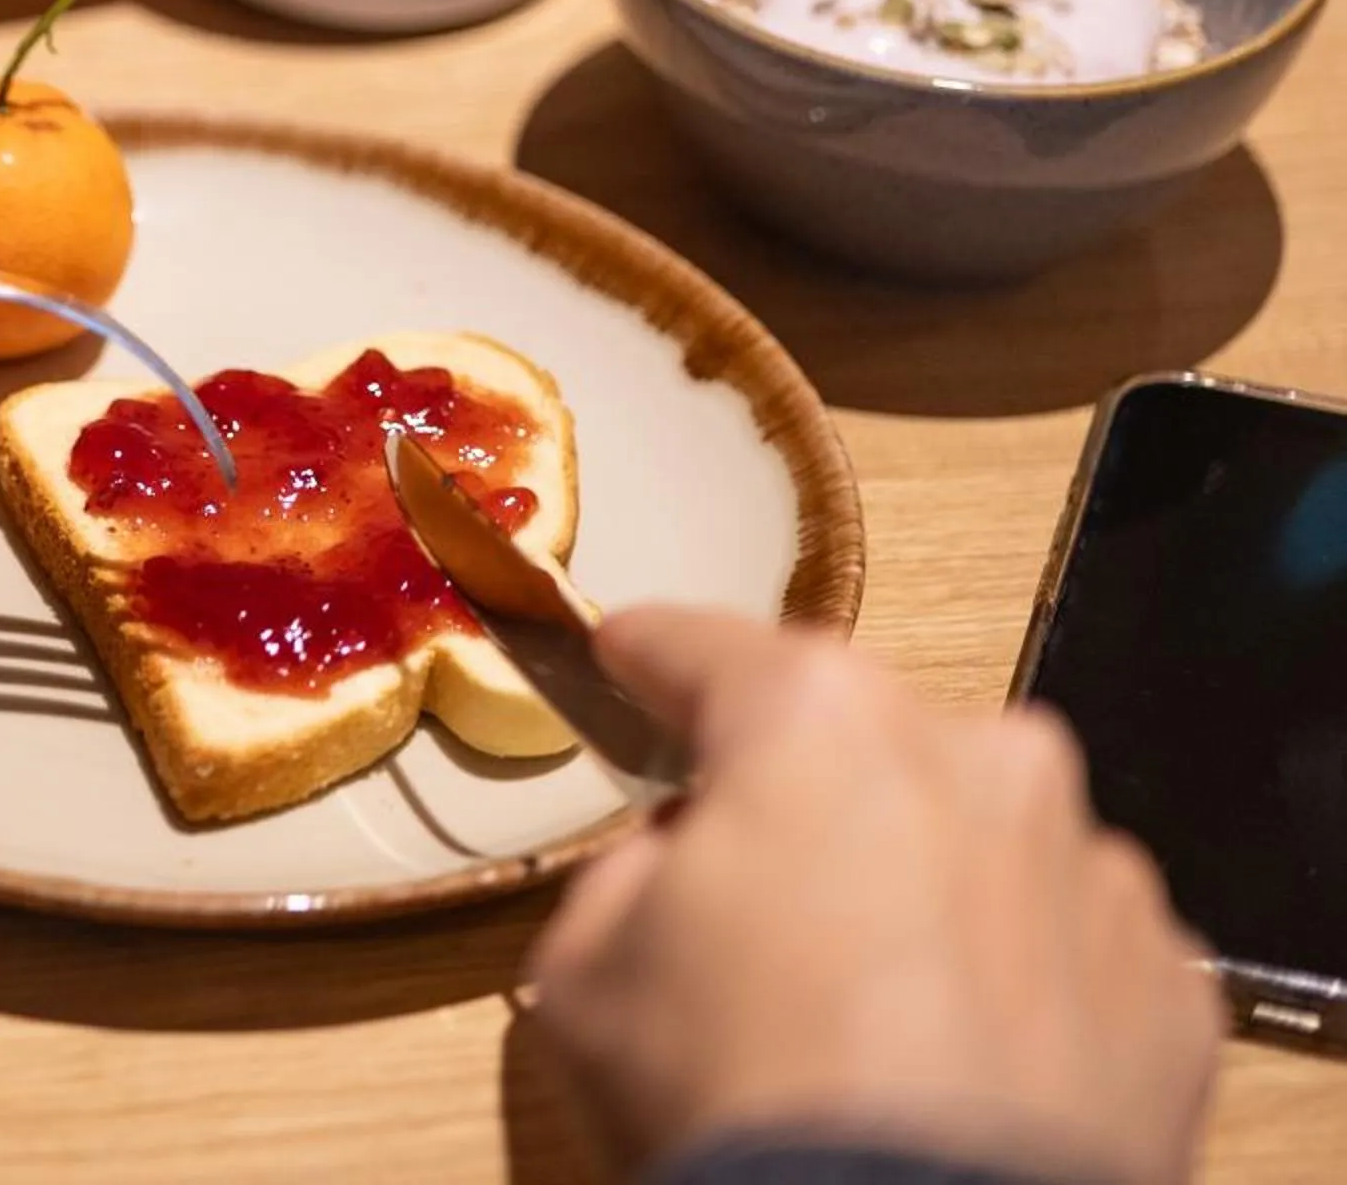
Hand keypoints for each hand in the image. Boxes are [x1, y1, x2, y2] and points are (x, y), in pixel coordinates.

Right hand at [530, 609, 1223, 1184]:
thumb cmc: (738, 1098)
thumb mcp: (583, 972)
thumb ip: (629, 874)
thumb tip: (677, 867)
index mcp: (820, 723)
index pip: (705, 651)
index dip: (646, 656)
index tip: (624, 656)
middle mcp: (978, 759)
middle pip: (863, 747)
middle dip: (808, 803)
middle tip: (753, 902)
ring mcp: (1090, 872)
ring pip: (980, 843)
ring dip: (925, 890)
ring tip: (870, 1008)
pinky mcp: (1165, 987)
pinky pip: (1066, 951)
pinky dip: (1017, 987)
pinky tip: (960, 1062)